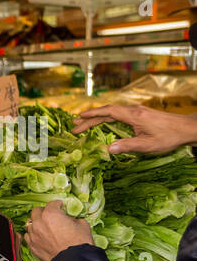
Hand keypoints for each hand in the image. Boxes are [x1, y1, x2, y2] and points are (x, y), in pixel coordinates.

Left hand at [25, 200, 93, 260]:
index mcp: (51, 214)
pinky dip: (33, 234)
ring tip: (44, 225)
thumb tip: (69, 219)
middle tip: (50, 214)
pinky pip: (28, 236)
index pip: (52, 204)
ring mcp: (33, 235)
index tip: (60, 206)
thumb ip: (72, 218)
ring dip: (37, 223)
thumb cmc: (79, 243)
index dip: (57, 204)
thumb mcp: (82, 224)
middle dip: (44, 211)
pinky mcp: (32, 246)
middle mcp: (39, 223)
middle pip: (36, 211)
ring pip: (30, 224)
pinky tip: (39, 235)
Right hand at [72, 104, 196, 154]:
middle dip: (89, 119)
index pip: (108, 112)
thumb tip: (107, 149)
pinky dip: (106, 119)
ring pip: (112, 113)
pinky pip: (119, 115)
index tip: (78, 118)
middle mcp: (134, 111)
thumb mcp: (147, 145)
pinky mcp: (140, 115)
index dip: (92, 114)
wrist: (186, 129)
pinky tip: (102, 124)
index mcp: (134, 116)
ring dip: (97, 118)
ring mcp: (137, 112)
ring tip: (83, 124)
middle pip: (107, 112)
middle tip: (74, 126)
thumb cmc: (168, 137)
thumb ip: (127, 146)